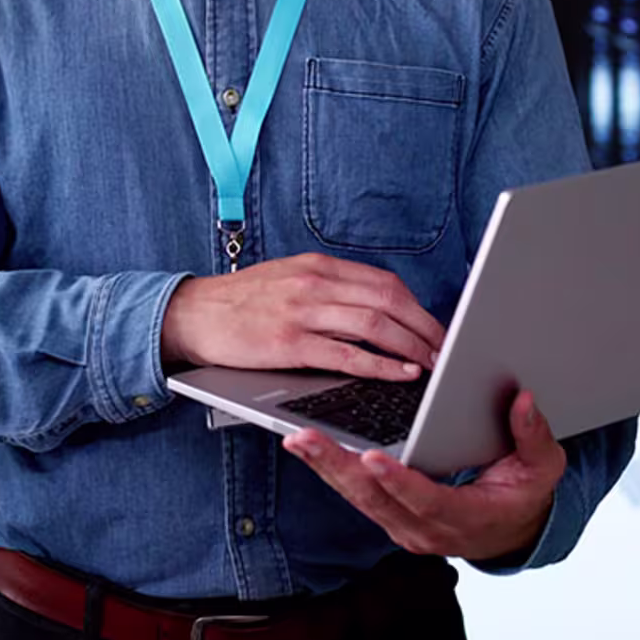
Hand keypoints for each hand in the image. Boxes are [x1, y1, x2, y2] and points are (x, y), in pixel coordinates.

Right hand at [161, 253, 446, 380]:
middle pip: (389, 300)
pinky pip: (346, 353)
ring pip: (374, 324)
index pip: (384, 283)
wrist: (192, 313)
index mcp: (319, 267)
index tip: (439, 329)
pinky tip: (399, 373)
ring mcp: (302, 311)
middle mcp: (315, 283)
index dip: (419, 308)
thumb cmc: (243, 304)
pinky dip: (380, 363)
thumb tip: (377, 311)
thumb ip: (330, 291)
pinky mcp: (289, 342)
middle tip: (448, 350)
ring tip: (432, 364)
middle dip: (425, 328)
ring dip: (411, 346)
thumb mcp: (290, 281)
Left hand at [283, 389, 566, 563]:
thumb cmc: (524, 493)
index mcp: (466, 518)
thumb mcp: (543, 467)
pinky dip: (332, 470)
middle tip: (307, 439)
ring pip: (358, 498)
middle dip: (339, 467)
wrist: (512, 531)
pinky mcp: (389, 515)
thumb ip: (534, 437)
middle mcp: (427, 529)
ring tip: (297, 438)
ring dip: (327, 467)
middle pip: (376, 500)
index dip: (400, 482)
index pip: (427, 501)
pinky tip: (308, 445)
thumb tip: (524, 401)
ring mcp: (404, 525)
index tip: (374, 458)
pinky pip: (356, 494)